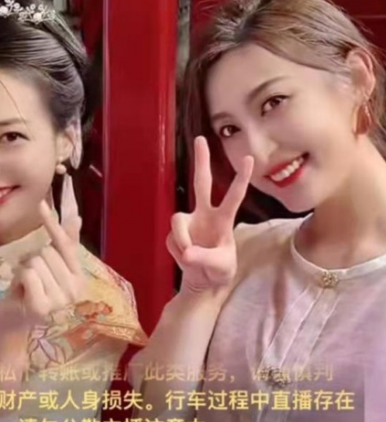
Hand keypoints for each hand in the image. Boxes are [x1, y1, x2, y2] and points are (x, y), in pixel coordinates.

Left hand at [8, 177, 85, 318]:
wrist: (14, 323)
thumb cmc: (30, 291)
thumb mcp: (47, 266)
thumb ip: (64, 243)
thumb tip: (77, 217)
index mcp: (79, 278)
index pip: (66, 244)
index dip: (52, 223)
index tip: (41, 203)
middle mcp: (75, 290)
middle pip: (47, 252)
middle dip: (32, 260)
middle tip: (31, 278)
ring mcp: (60, 300)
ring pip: (36, 262)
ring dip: (24, 271)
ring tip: (26, 286)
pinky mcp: (42, 307)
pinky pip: (28, 274)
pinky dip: (19, 278)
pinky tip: (21, 292)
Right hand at [167, 137, 252, 294]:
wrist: (203, 282)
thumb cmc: (220, 271)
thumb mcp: (220, 268)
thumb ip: (205, 260)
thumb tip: (187, 252)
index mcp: (223, 220)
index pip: (234, 196)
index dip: (241, 179)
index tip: (250, 159)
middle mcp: (205, 214)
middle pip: (201, 182)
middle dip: (201, 161)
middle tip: (200, 138)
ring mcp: (189, 222)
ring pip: (177, 220)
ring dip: (181, 240)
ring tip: (190, 258)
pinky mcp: (176, 233)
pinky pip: (172, 240)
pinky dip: (177, 253)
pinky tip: (186, 260)